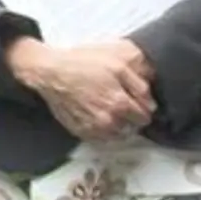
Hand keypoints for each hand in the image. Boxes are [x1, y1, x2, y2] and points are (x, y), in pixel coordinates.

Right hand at [8, 38, 156, 140]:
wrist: (49, 72)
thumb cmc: (81, 63)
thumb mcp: (117, 61)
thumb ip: (140, 81)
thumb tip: (151, 99)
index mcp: (121, 104)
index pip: (145, 117)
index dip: (143, 106)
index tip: (135, 99)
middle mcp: (109, 122)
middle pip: (133, 128)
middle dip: (131, 117)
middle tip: (121, 101)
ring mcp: (93, 129)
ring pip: (117, 135)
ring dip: (118, 125)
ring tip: (108, 108)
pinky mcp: (80, 132)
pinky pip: (100, 138)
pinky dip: (102, 129)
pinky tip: (95, 114)